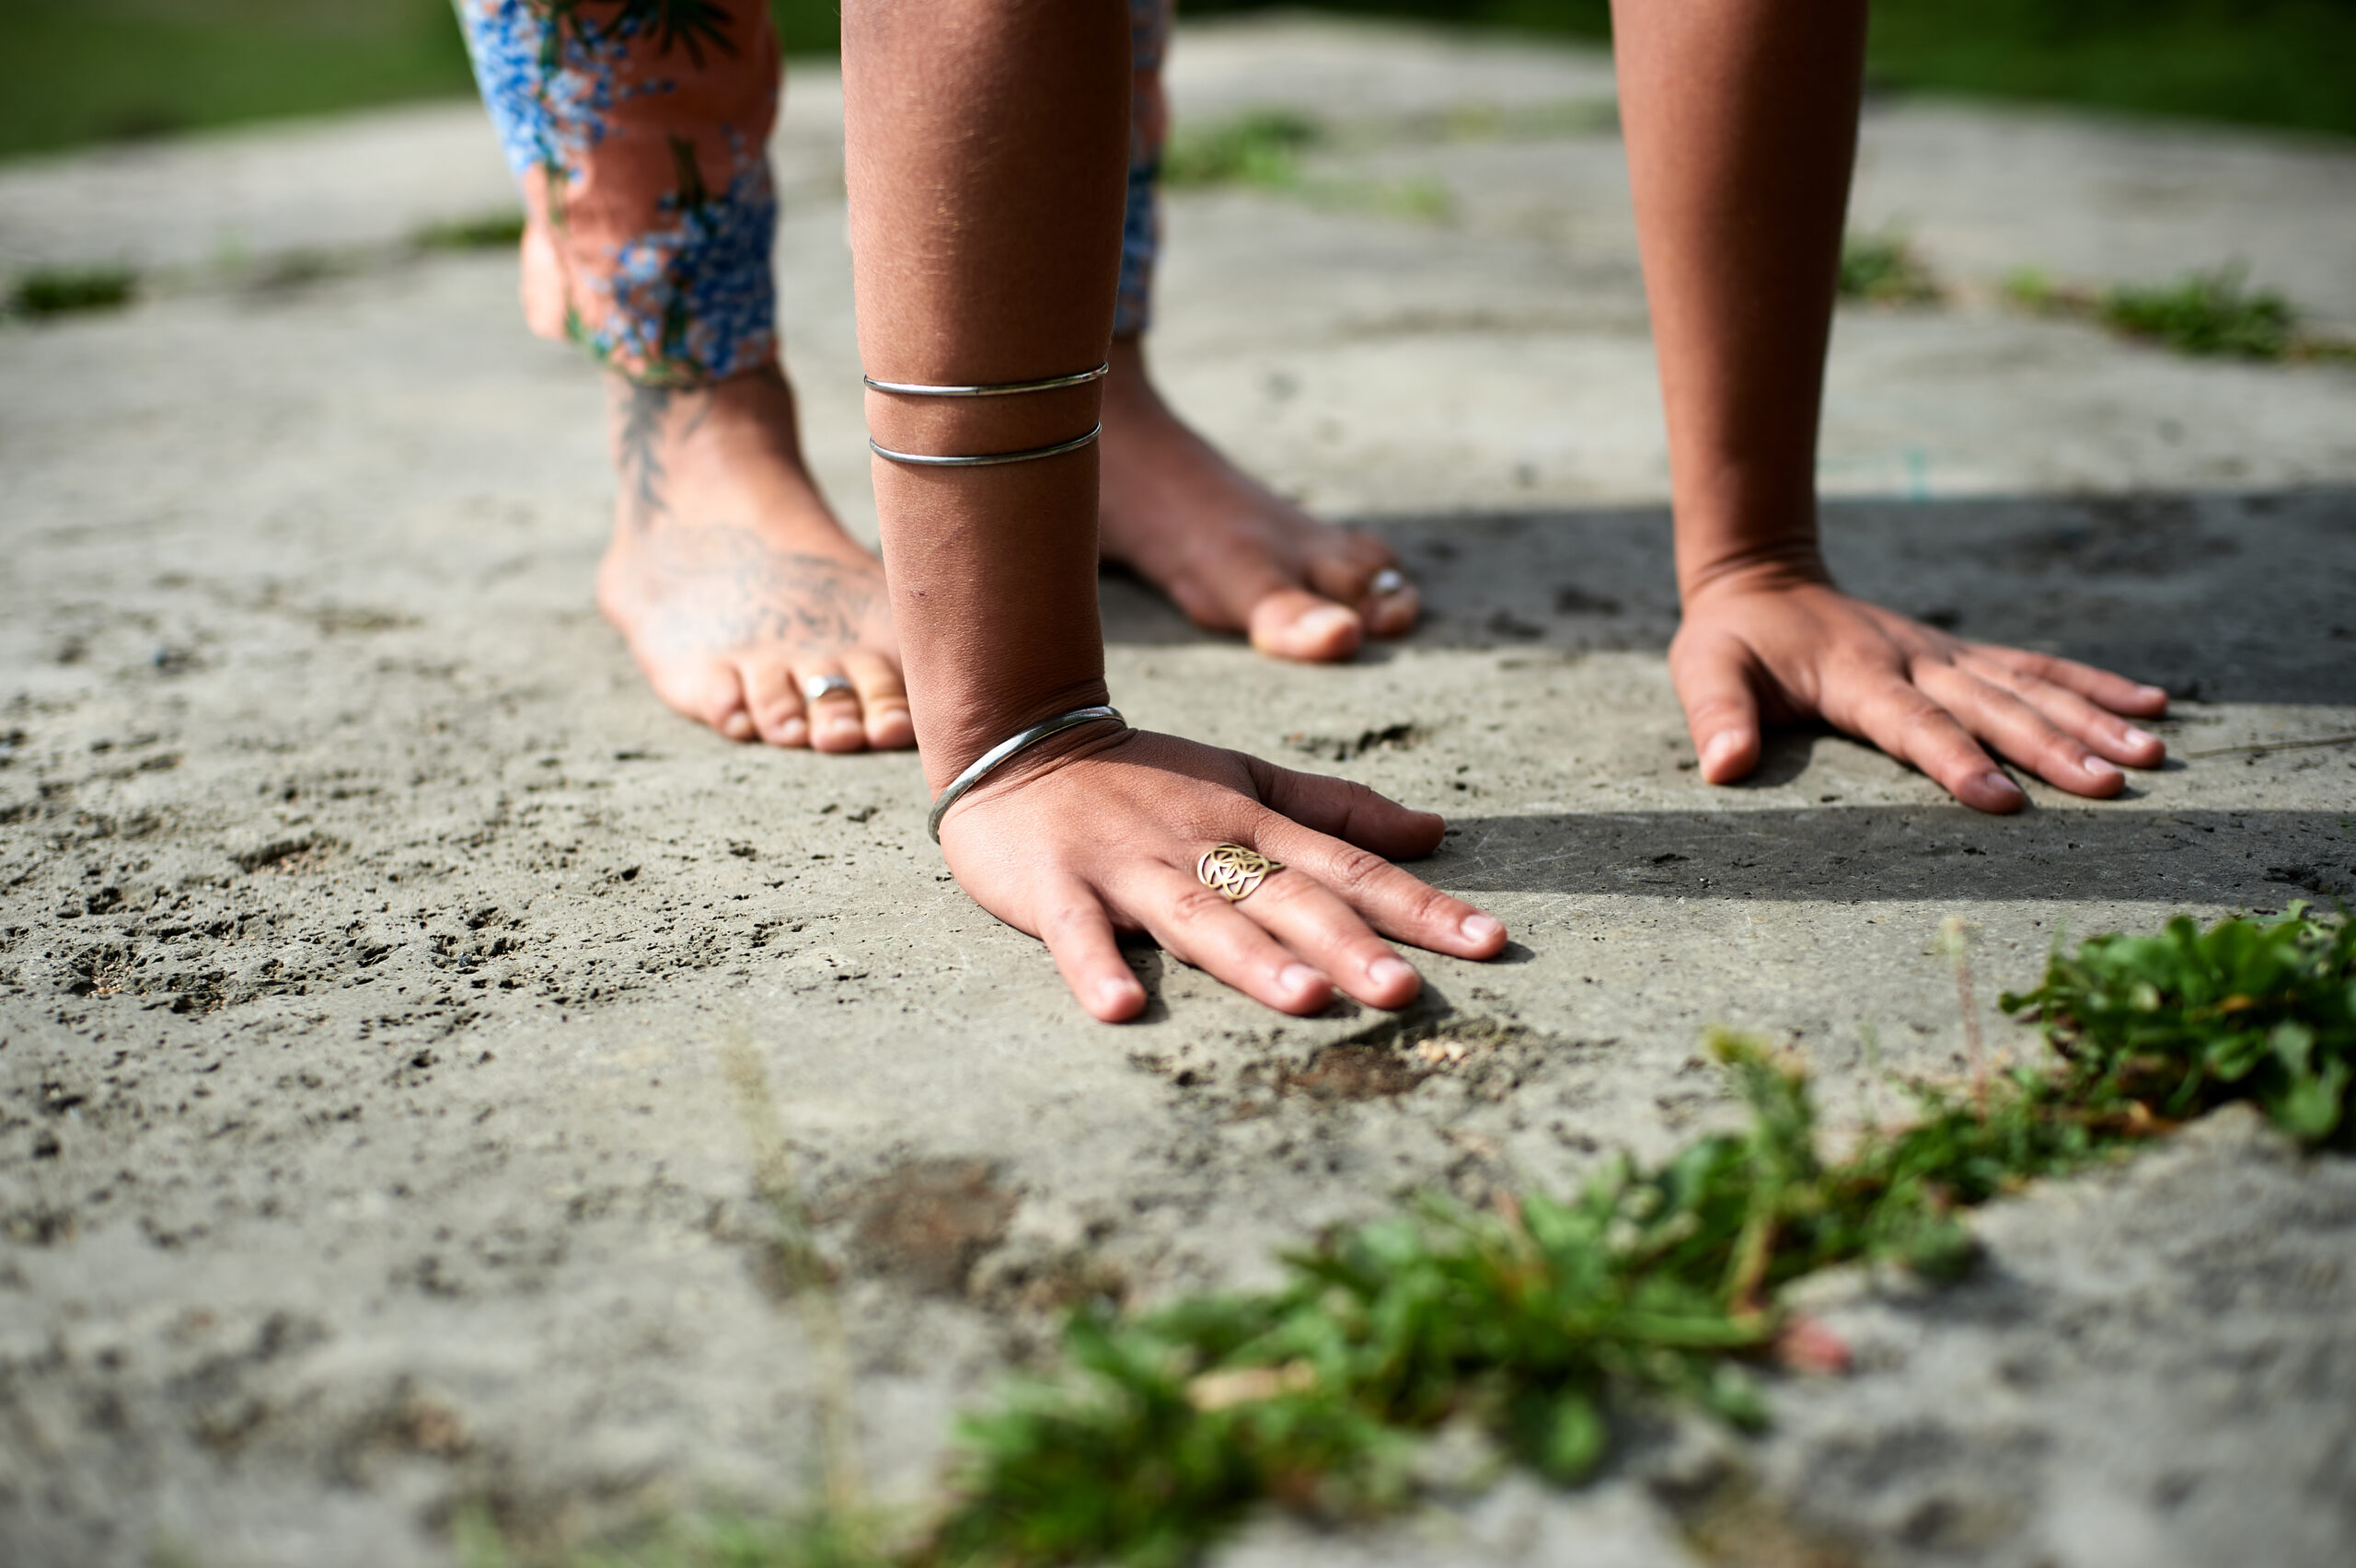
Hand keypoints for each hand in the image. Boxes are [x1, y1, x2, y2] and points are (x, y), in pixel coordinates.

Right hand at [938, 726, 1508, 1020]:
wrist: (1017, 740)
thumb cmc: (1145, 776)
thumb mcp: (1249, 781)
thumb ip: (1338, 811)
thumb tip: (1434, 832)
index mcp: (1252, 824)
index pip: (1351, 866)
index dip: (1419, 905)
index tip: (1491, 942)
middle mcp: (1200, 845)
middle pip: (1285, 898)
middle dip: (1347, 944)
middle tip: (1407, 991)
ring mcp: (1128, 867)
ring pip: (1198, 915)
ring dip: (1250, 959)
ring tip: (1304, 1001)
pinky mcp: (1056, 887)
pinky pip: (1078, 933)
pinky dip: (1096, 968)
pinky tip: (1120, 1010)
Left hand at [1669, 576, 2168, 811]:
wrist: (1760, 578)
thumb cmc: (1729, 640)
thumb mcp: (1703, 671)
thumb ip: (1717, 719)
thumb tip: (1724, 769)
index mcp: (1854, 676)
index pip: (1912, 724)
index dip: (1956, 760)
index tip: (2004, 801)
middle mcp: (1913, 661)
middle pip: (1991, 707)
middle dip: (2054, 746)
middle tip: (2116, 782)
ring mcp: (1943, 654)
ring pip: (2029, 685)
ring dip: (2091, 718)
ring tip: (2153, 751)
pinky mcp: (1959, 654)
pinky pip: (2034, 667)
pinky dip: (2091, 684)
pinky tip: (2151, 703)